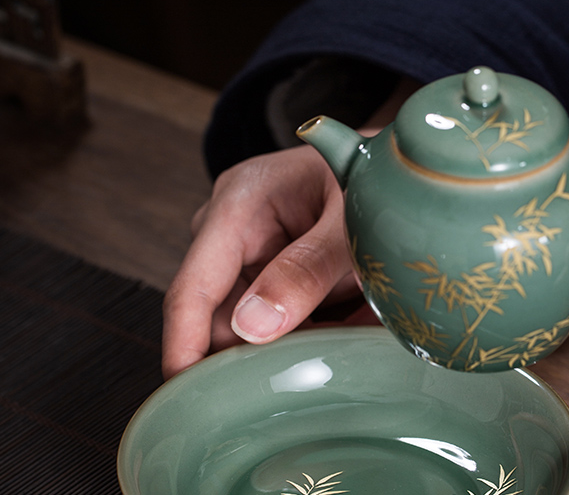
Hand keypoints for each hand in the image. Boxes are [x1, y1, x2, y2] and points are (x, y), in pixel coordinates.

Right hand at [161, 143, 359, 378]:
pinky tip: (340, 329)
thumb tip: (253, 327)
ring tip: (341, 336)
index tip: (186, 398)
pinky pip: (275, 328)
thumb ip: (309, 267)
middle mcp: (231, 233)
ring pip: (250, 331)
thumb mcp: (348, 218)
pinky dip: (304, 339)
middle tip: (306, 378)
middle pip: (220, 319)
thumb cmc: (366, 177)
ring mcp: (248, 257)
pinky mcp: (270, 279)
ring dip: (289, 349)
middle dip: (254, 357)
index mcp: (239, 203)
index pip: (193, 287)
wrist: (385, 171)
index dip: (183, 346)